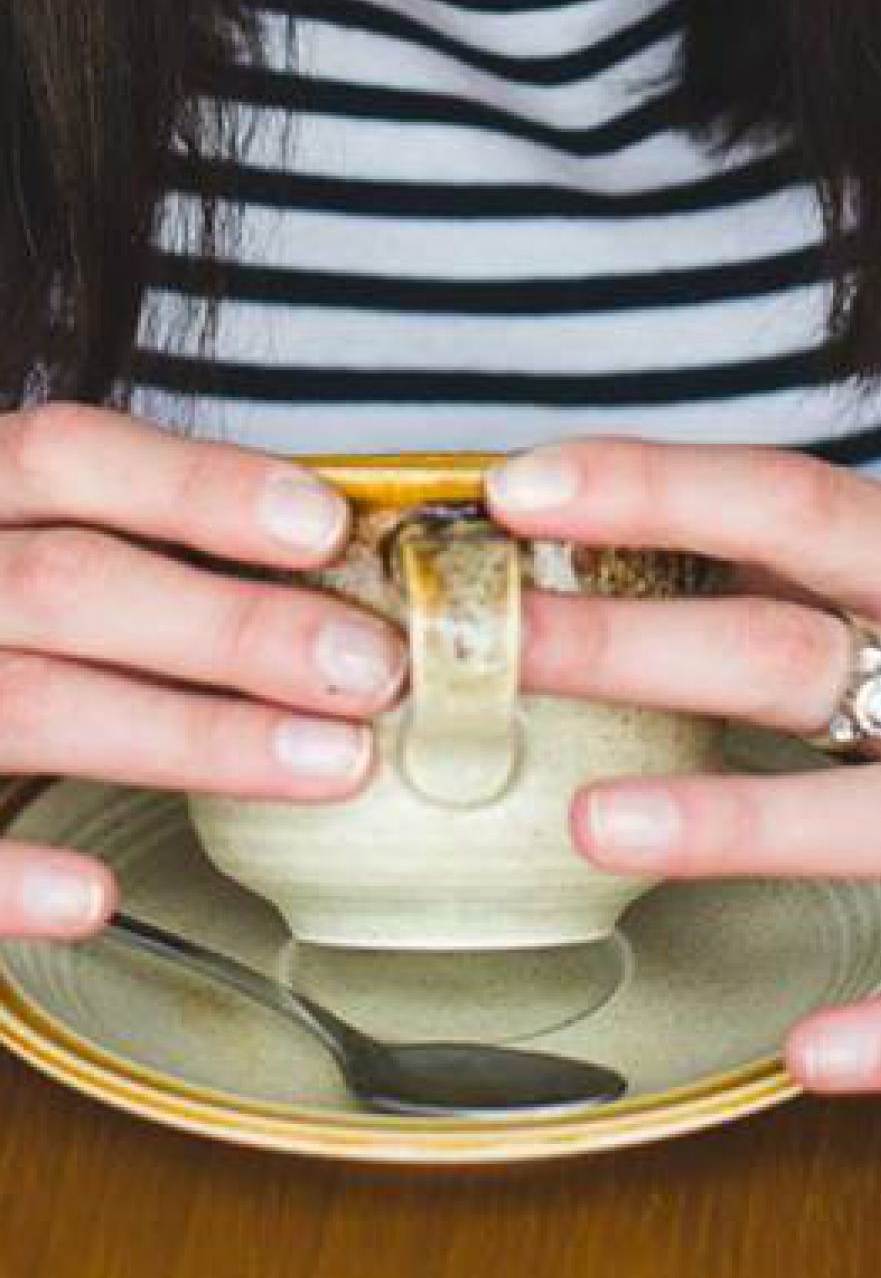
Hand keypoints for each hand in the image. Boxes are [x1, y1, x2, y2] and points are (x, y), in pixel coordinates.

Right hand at [0, 404, 406, 939]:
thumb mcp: (18, 546)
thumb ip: (122, 553)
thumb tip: (312, 569)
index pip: (67, 458)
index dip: (198, 488)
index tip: (324, 526)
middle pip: (70, 583)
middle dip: (234, 627)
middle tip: (371, 670)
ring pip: (26, 704)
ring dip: (186, 736)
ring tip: (329, 764)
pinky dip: (5, 878)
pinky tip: (95, 896)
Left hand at [487, 438, 880, 1095]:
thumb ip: (832, 577)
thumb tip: (657, 536)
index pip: (790, 505)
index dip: (652, 489)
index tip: (519, 489)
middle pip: (790, 652)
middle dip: (632, 646)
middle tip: (495, 648)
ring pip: (877, 816)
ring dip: (736, 824)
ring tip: (597, 826)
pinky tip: (804, 1051)